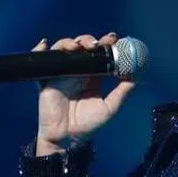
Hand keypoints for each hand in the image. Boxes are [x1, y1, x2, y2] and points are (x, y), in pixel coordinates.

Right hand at [35, 32, 137, 153]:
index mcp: (92, 77)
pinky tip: (45, 45)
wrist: (67, 137)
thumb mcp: (110, 107)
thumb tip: (138, 76)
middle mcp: (77, 72)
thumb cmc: (89, 124)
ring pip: (63, 50)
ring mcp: (61, 74)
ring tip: (77, 47)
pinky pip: (40, 62)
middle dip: (88, 40)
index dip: (105, 44)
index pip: (99, 55)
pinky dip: (40, 50)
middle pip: (81, 48)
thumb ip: (122, 91)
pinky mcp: (46, 79)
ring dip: (68, 43)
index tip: (113, 39)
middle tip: (96, 44)